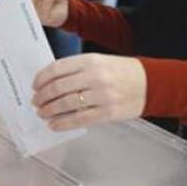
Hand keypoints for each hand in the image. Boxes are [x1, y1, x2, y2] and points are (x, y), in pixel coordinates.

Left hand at [31, 54, 146, 131]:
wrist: (151, 83)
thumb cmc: (123, 72)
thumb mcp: (99, 61)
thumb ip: (77, 69)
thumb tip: (50, 82)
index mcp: (90, 61)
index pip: (57, 69)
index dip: (41, 79)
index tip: (35, 85)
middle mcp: (94, 77)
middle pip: (58, 88)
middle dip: (42, 97)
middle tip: (36, 102)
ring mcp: (101, 96)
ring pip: (66, 104)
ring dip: (49, 110)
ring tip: (42, 113)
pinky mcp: (108, 113)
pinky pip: (79, 119)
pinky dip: (62, 123)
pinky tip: (54, 124)